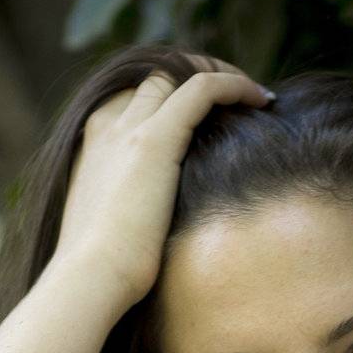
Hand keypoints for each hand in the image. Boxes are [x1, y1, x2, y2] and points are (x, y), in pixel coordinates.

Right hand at [53, 55, 271, 309]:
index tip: (206, 114)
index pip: (134, 97)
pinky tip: (264, 99)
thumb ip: (126, 208)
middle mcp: (108, 126)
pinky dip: (235, 85)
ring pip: (180, 73)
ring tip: (255, 93)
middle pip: (157, 77)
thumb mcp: (109, 229)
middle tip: (237, 96)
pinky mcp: (155, 139)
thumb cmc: (99, 272)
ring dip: (221, 74)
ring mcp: (129, 128)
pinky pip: (203, 89)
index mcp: (92, 145)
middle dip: (198, 76)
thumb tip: (148, 224)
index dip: (172, 94)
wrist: (88, 279)